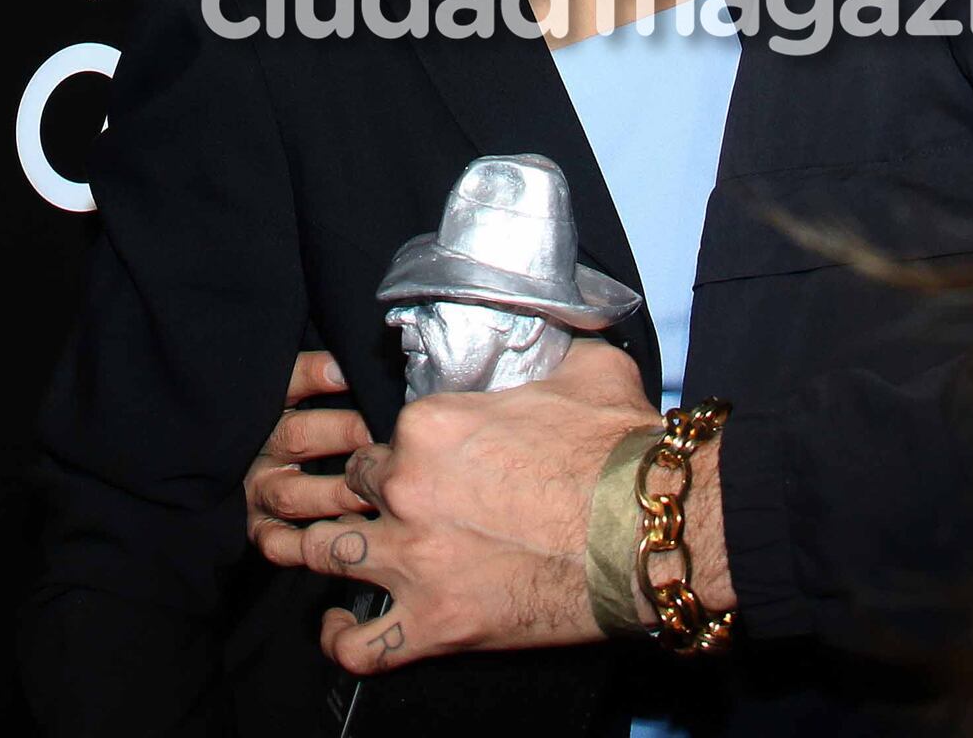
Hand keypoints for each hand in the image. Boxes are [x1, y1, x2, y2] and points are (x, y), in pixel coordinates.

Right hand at [246, 349, 373, 564]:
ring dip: (335, 493)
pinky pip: (276, 543)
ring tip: (374, 492)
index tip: (346, 372)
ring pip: (291, 494)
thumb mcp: (311, 390)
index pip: (289, 382)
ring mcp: (256, 489)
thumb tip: (379, 363)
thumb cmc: (310, 424)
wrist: (239, 472)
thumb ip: (336, 376)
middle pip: (296, 435)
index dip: (316, 375)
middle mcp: (257, 446)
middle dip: (343, 434)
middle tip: (380, 438)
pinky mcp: (257, 528)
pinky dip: (306, 544)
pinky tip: (345, 533)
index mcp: (269, 404)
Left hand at [294, 339, 730, 675]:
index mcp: (431, 425)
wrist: (646, 530)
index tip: (421, 461)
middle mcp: (408, 488)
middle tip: (390, 504)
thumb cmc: (618, 449)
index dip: (401, 448)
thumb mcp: (587, 369)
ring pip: (330, 552)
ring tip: (327, 552)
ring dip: (327, 550)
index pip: (386, 434)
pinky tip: (337, 628)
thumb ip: (553, 348)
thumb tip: (562, 328)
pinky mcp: (436, 623)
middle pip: (352, 486)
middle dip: (367, 493)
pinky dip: (341, 639)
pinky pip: (361, 645)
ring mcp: (415, 559)